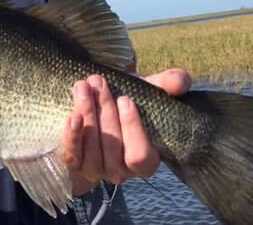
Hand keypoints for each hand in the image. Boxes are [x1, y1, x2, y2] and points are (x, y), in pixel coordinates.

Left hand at [62, 68, 190, 193]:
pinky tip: (72, 115)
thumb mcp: (145, 92)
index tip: (125, 99)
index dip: (133, 129)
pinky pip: (72, 155)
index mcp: (145, 159)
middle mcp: (121, 170)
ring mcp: (96, 170)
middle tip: (99, 83)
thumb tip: (180, 82)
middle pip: (113, 149)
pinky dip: (72, 135)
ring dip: (88, 115)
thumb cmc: (124, 103)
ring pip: (92, 149)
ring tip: (83, 88)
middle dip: (106, 113)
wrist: (93, 108)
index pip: (141, 156)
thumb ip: (166, 85)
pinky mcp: (74, 164)